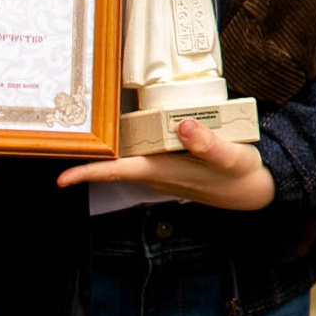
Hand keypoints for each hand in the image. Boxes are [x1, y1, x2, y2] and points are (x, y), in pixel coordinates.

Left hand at [57, 120, 275, 210]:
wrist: (253, 191)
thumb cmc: (240, 174)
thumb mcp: (230, 156)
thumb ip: (207, 142)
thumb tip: (183, 125)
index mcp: (163, 171)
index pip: (116, 172)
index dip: (87, 174)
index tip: (62, 179)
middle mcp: (156, 173)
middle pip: (114, 163)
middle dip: (91, 152)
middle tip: (68, 128)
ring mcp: (162, 172)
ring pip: (128, 158)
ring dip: (111, 146)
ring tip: (94, 123)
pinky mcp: (170, 166)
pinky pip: (144, 155)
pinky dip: (134, 142)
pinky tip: (139, 126)